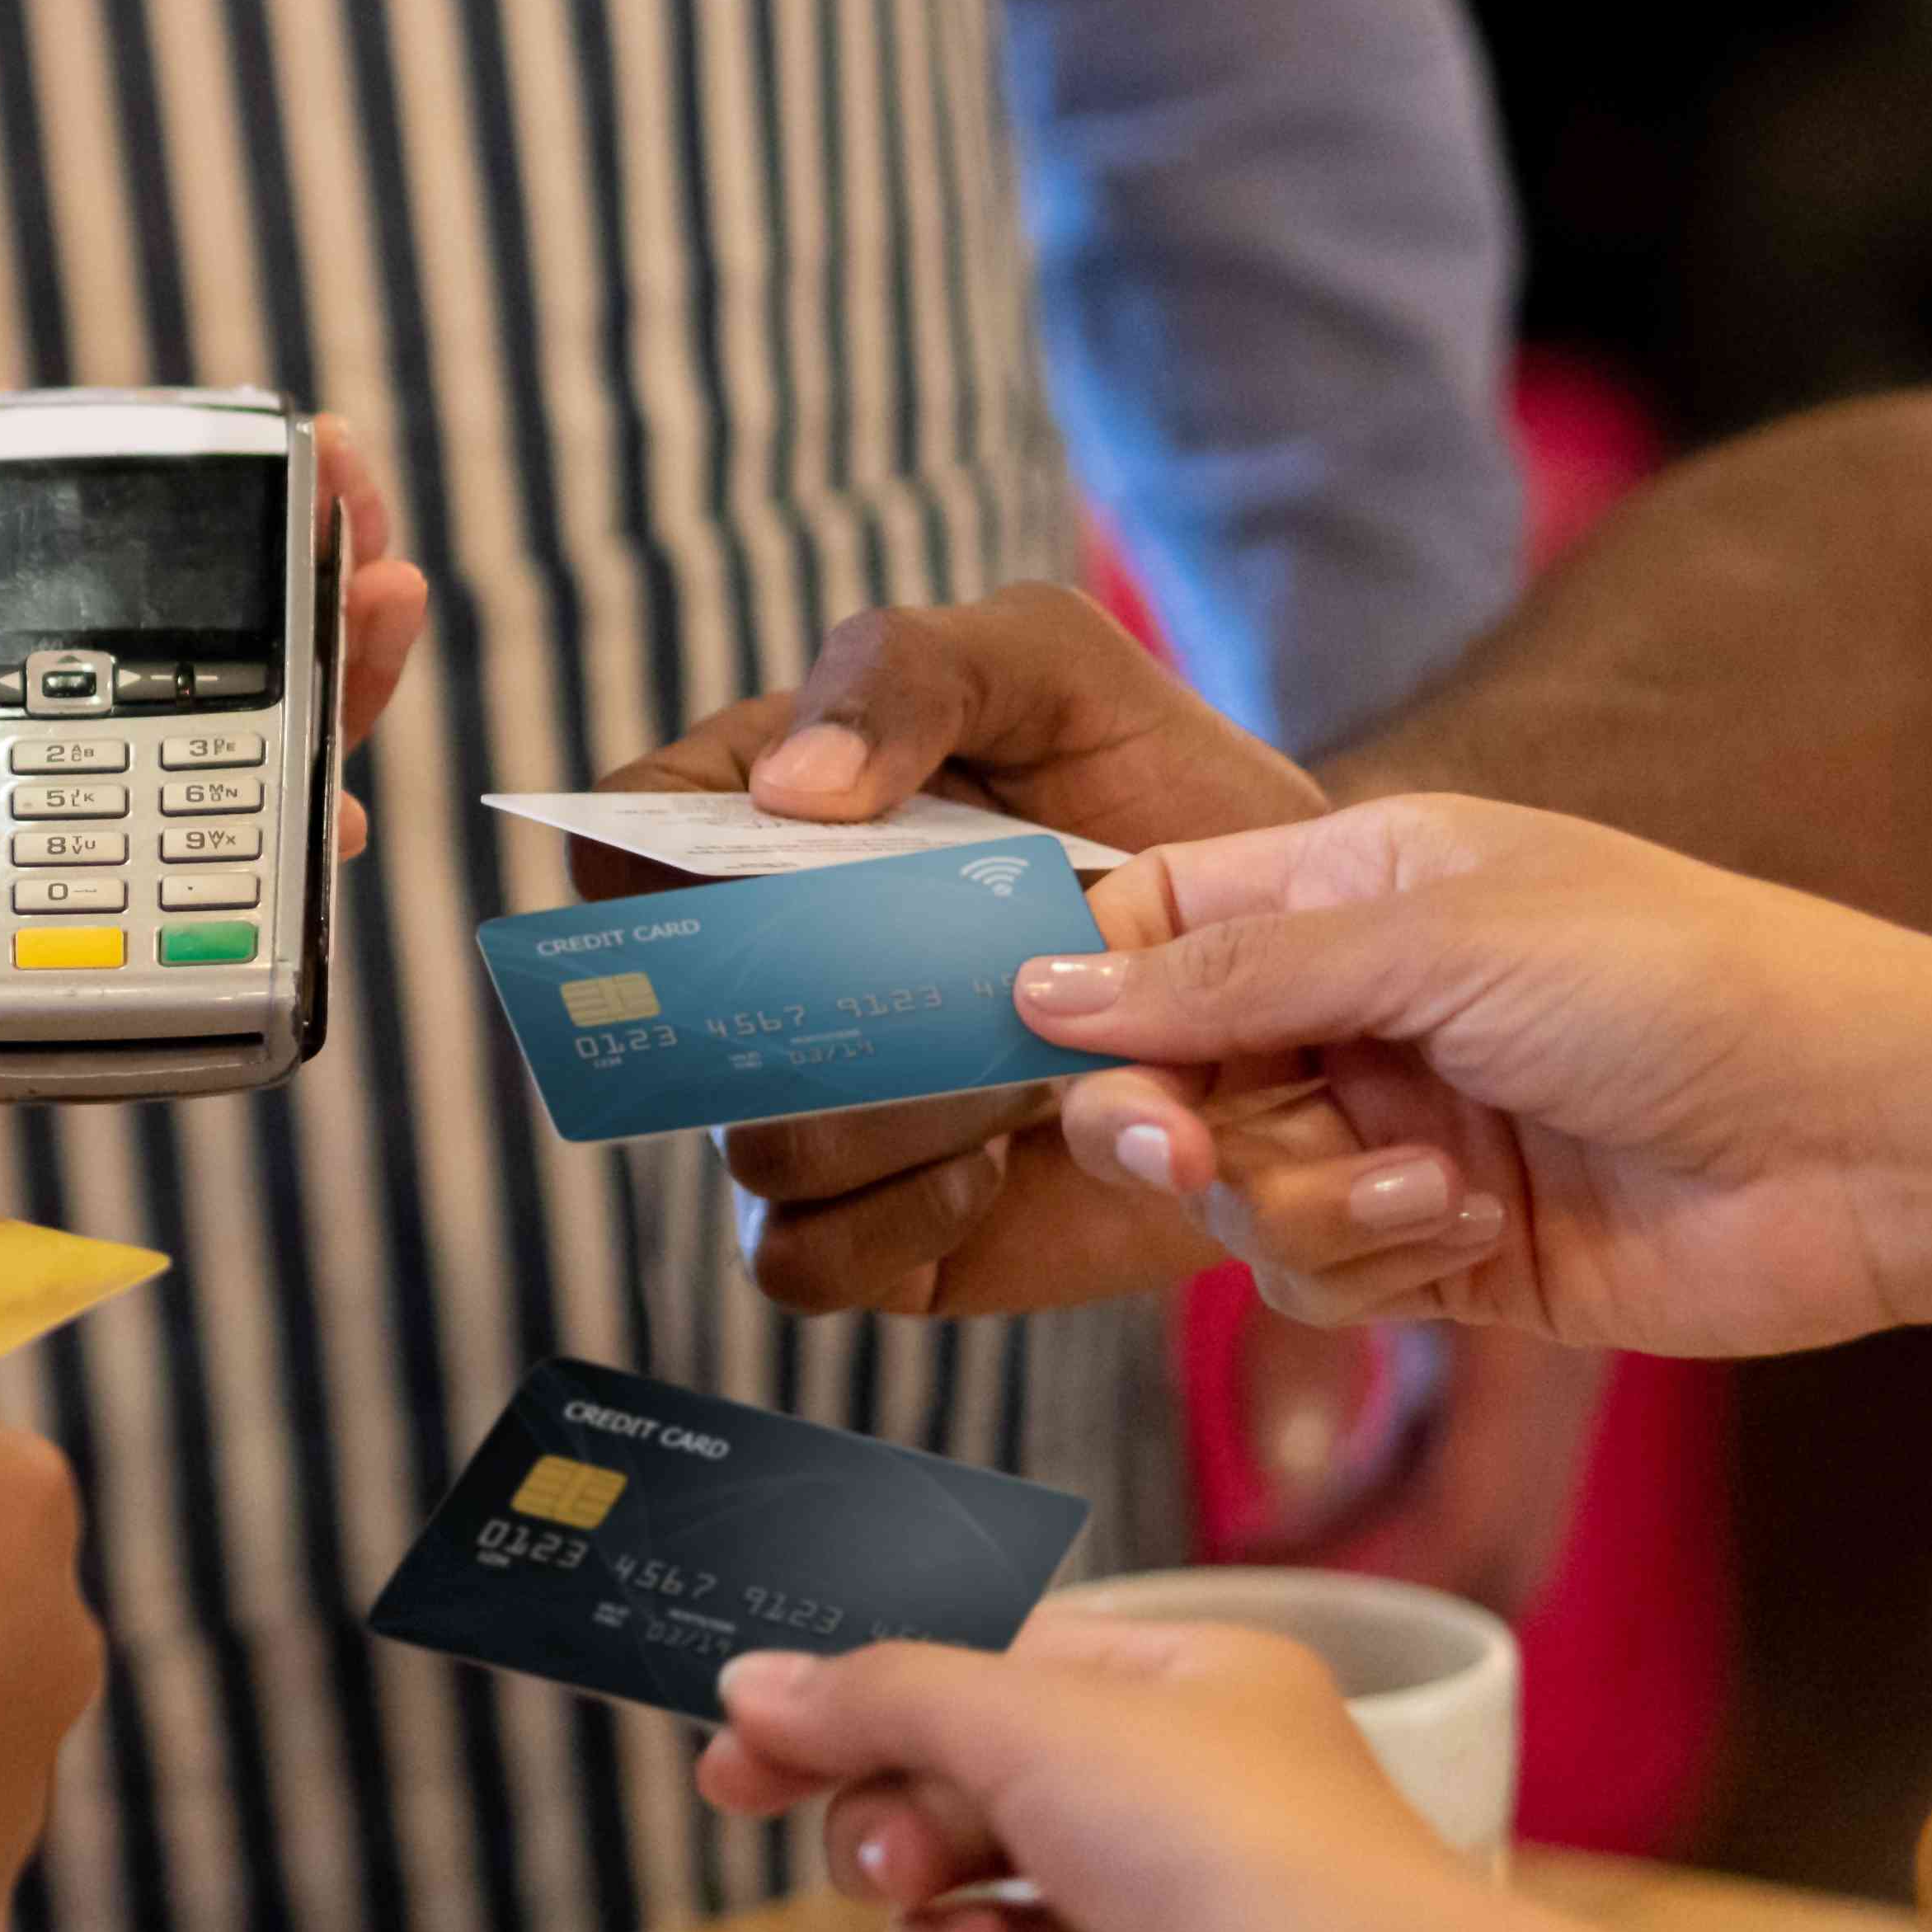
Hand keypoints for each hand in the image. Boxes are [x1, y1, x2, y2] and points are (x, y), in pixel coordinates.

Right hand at [0, 335, 430, 844]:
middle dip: (294, 741)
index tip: (258, 836)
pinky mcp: (127, 607)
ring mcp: (84, 681)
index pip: (45, 860)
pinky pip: (232, 606)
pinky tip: (344, 505)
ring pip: (230, 711)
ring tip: (381, 580)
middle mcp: (13, 750)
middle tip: (361, 677)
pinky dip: (297, 559)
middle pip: (177, 793)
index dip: (164, 883)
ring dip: (325, 651)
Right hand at [591, 588, 1318, 1317]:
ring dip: (879, 1119)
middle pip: (676, 1020)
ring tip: (1011, 1076)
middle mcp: (765, 977)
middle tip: (931, 986)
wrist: (1301, 949)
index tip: (727, 873)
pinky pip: (805, 1264)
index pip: (630, 836)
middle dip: (801, 1010)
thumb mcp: (1049, 667)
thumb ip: (909, 672)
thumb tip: (789, 790)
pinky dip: (891, 1223)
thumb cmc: (1159, 780)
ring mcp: (822, 1108)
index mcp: (763, 823)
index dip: (636, 861)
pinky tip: (997, 1164)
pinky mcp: (890, 1230)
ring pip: (750, 1148)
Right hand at [694, 1620, 1500, 1931]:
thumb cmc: (1234, 1851)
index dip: (850, 1719)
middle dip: (898, 1852)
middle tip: (900, 1869)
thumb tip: (750, 1682)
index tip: (739, 1760)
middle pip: (955, 1825)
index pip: (977, 1686)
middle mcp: (1171, 1831)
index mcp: (1172, 1706)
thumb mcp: (1031, 1718)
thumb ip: (874, 1696)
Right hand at [1014, 794, 1931, 1385]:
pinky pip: (1313, 1273)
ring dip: (1306, 1199)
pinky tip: (1470, 1230)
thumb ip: (1229, 974)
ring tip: (1427, 1188)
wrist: (1874, 1143)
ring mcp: (1389, 1130)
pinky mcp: (1435, 1250)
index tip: (1007, 1036)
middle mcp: (1353, 1007)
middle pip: (1155, 1073)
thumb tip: (1038, 990)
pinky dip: (1369, 1259)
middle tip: (1178, 1149)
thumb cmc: (1681, 984)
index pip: (1143, 921)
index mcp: (1350, 888)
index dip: (1063, 978)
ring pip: (1227, 1191)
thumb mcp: (1439, 938)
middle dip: (1160, 1119)